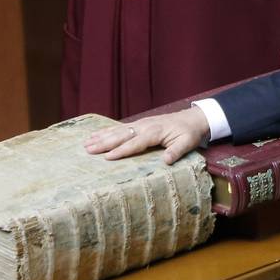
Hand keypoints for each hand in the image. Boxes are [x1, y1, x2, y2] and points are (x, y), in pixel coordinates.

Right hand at [84, 107, 210, 164]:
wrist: (193, 118)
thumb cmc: (189, 132)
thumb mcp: (187, 143)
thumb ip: (176, 151)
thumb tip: (166, 161)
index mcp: (154, 132)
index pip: (135, 143)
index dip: (121, 150)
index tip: (107, 157)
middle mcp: (144, 126)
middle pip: (121, 135)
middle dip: (104, 143)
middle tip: (88, 150)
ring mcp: (140, 124)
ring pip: (118, 130)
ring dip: (102, 136)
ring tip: (86, 143)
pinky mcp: (139, 124)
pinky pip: (120, 127)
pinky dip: (107, 131)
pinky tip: (96, 135)